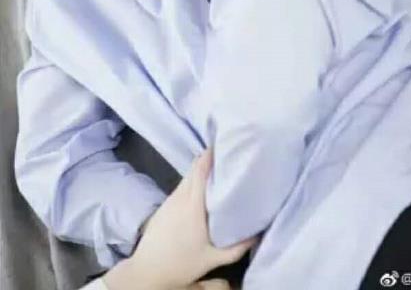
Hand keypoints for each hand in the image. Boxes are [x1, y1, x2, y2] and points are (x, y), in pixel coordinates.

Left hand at [125, 148, 258, 289]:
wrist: (146, 271)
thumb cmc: (181, 264)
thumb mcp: (213, 259)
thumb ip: (237, 248)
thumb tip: (258, 234)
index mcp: (193, 205)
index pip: (200, 169)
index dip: (212, 154)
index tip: (227, 144)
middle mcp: (180, 197)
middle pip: (194, 168)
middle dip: (210, 158)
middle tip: (229, 154)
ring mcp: (170, 199)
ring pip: (188, 176)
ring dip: (201, 170)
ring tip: (220, 169)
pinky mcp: (165, 205)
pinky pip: (182, 186)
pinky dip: (193, 180)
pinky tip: (203, 187)